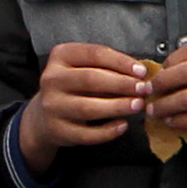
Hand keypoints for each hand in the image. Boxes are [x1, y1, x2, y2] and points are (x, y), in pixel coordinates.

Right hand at [15, 41, 150, 168]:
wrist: (43, 117)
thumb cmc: (73, 87)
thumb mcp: (83, 67)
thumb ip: (107, 66)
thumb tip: (140, 75)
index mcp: (61, 56)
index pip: (95, 54)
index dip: (121, 62)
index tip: (142, 72)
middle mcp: (51, 79)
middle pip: (91, 79)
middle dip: (122, 84)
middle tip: (143, 89)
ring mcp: (51, 106)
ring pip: (87, 108)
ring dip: (117, 106)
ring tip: (137, 106)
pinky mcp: (56, 130)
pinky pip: (85, 133)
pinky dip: (106, 131)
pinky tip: (122, 126)